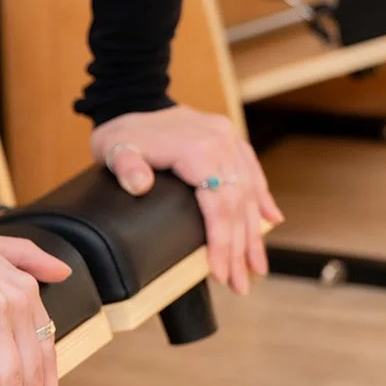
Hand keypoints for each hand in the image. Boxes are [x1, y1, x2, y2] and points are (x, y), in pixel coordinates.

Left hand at [91, 106, 282, 294]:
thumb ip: (126, 166)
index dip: (221, 242)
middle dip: (240, 249)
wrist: (133, 99)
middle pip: (237, 205)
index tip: (220, 272)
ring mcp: (228, 141)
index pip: (218, 205)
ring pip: (249, 193)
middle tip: (240, 285)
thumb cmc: (123, 131)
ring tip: (256, 268)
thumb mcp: (115, 148)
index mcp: (198, 149)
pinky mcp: (229, 141)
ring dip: (254, 234)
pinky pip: (251, 172)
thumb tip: (139, 185)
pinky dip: (262, 199)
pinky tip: (271, 222)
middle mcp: (221, 143)